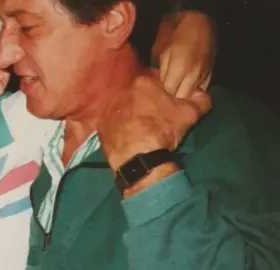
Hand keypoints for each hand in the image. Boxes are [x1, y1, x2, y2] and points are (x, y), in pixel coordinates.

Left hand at [98, 73, 211, 193]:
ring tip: (140, 128)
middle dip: (144, 100)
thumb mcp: (190, 115)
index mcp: (143, 82)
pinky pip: (112, 120)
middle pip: (136, 91)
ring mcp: (108, 106)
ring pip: (123, 104)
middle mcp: (122, 90)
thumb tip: (202, 93)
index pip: (154, 78)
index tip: (165, 103)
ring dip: (130, 112)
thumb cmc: (164, 132)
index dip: (161, 90)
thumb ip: (200, 99)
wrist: (138, 159)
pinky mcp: (101, 123)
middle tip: (153, 117)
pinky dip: (118, 125)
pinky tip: (127, 135)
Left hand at [152, 11, 215, 97]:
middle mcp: (193, 75)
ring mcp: (204, 75)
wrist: (199, 22)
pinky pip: (202, 89)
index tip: (156, 90)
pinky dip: (193, 89)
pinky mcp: (211, 74)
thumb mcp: (161, 50)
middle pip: (180, 96)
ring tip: (174, 88)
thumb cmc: (174, 34)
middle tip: (164, 90)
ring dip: (182, 93)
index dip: (161, 92)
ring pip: (191, 94)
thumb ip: (160, 70)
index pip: (169, 91)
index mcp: (180, 68)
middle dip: (172, 96)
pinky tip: (186, 85)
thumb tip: (158, 84)